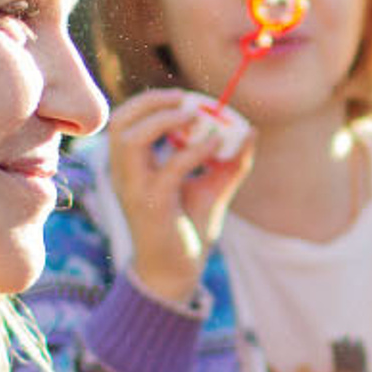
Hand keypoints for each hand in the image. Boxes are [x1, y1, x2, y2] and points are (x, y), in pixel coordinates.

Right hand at [103, 87, 255, 307]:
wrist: (177, 273)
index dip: (153, 102)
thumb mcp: (211, 189)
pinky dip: (194, 150)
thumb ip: (229, 162)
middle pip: (120, 121)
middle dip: (152, 102)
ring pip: (131, 139)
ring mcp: (135, 189)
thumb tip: (251, 131)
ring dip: (163, 119)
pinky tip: (216, 145)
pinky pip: (170, 168)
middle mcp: (124, 173)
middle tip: (187, 100)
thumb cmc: (187, 229)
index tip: (189, 99)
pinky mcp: (153, 206)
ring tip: (195, 116)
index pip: (126, 119)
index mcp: (131, 165)